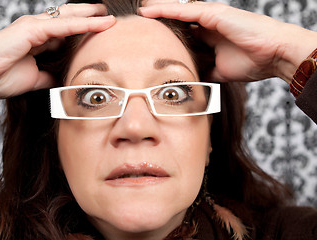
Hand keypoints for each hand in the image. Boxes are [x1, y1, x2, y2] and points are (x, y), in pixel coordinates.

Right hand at [0, 4, 115, 99]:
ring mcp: (34, 27)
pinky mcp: (31, 29)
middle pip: (70, 19)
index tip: (103, 33)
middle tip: (110, 18)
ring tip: (110, 17)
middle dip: (91, 17)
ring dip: (92, 17)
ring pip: (70, 18)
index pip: (67, 32)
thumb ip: (50, 76)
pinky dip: (82, 24)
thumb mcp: (35, 79)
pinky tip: (99, 22)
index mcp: (38, 40)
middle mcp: (38, 29)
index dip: (85, 30)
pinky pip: (63, 26)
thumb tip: (65, 79)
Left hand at [140, 1, 316, 82]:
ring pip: (177, 12)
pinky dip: (166, 10)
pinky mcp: (213, 13)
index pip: (182, 34)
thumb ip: (205, 73)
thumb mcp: (220, 71)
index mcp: (209, 37)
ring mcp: (209, 16)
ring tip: (137, 15)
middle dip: (158, 24)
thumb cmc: (252, 62)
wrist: (273, 56)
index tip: (147, 44)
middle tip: (137, 28)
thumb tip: (193, 82)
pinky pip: (184, 10)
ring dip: (156, 13)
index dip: (165, 38)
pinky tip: (148, 11)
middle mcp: (207, 24)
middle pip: (176, 22)